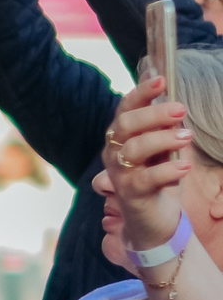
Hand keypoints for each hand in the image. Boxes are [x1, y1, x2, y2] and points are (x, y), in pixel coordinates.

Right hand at [99, 73, 193, 251]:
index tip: (161, 78)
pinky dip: (167, 170)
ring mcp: (120, 174)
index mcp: (120, 138)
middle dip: (153, 114)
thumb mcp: (164, 148)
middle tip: (181, 109)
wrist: (155, 221)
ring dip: (162, 139)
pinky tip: (185, 167)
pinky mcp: (130, 195)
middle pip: (125, 125)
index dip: (141, 93)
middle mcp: (114, 154)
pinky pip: (146, 179)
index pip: (125, 109)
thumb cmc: (159, 179)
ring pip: (133, 149)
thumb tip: (172, 98)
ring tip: (187, 137)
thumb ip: (165, 126)